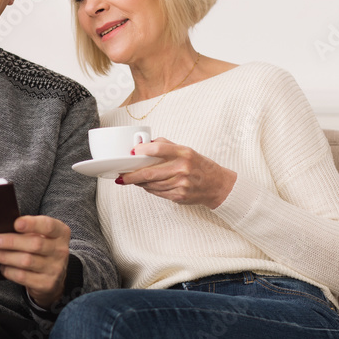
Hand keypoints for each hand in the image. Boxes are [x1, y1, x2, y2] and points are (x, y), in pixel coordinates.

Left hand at [0, 215, 69, 307]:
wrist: (53, 278)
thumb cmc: (42, 250)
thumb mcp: (41, 236)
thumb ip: (27, 230)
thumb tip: (1, 228)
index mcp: (60, 233)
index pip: (48, 226)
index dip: (32, 224)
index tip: (16, 223)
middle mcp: (60, 251)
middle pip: (35, 244)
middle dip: (11, 242)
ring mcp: (55, 269)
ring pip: (26, 261)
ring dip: (5, 256)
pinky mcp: (46, 284)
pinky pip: (23, 276)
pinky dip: (9, 271)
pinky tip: (2, 266)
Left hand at [118, 137, 235, 208]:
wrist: (217, 185)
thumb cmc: (200, 166)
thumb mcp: (187, 150)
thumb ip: (167, 146)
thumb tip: (145, 143)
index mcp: (183, 153)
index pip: (158, 148)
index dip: (141, 150)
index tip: (131, 153)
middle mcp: (182, 168)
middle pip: (149, 172)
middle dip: (131, 175)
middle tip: (121, 176)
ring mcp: (181, 184)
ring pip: (151, 185)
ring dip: (139, 183)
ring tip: (132, 180)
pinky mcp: (179, 196)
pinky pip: (157, 193)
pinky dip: (149, 189)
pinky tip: (146, 185)